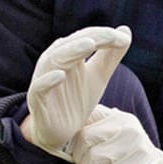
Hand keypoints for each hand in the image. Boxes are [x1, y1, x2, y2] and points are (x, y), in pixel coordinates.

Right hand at [25, 25, 130, 158]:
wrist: (61, 133)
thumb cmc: (77, 100)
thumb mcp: (99, 77)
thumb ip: (110, 56)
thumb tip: (125, 30)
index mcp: (69, 55)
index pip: (86, 37)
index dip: (104, 35)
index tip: (124, 39)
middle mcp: (54, 63)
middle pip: (70, 45)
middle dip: (91, 38)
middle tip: (110, 35)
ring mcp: (44, 81)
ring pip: (53, 61)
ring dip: (70, 52)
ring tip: (89, 44)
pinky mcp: (37, 101)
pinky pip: (39, 88)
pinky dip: (48, 80)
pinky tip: (60, 75)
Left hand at [71, 106, 162, 163]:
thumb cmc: (125, 160)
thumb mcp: (112, 138)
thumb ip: (92, 131)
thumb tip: (56, 132)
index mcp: (118, 118)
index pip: (84, 116)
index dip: (71, 135)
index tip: (72, 148)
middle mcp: (128, 128)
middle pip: (84, 138)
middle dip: (78, 158)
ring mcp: (136, 148)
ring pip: (93, 158)